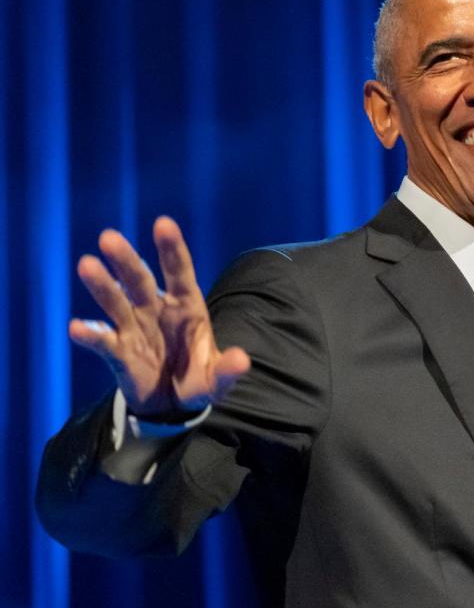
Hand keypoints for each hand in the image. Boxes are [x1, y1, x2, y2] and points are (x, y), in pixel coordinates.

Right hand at [68, 217, 249, 418]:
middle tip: (109, 237)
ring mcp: (135, 328)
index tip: (162, 224)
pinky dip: (90, 334)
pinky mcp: (117, 352)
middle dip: (126, 259)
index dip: (172, 249)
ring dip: (102, 285)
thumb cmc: (198, 380)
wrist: (173, 404)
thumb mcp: (217, 379)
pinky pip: (102, 340)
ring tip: (87, 265)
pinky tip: (78, 328)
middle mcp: (157, 310)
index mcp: (187, 307)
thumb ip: (227, 370)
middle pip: (140, 280)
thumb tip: (240, 361)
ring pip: (116, 302)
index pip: (180, 272)